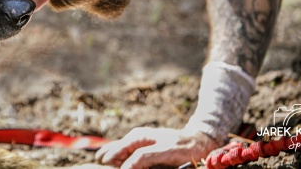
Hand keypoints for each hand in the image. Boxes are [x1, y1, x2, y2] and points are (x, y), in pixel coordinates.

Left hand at [94, 127, 218, 167]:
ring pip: (132, 149)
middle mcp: (148, 136)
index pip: (120, 143)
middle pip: (123, 144)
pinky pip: (145, 156)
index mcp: (142, 135)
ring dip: (120, 157)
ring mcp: (158, 141)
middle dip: (111, 153)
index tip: (99, 158)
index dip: (108, 151)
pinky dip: (134, 162)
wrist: (201, 142)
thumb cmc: (175, 147)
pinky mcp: (167, 148)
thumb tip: (114, 160)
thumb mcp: (153, 148)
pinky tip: (127, 168)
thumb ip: (136, 153)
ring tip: (108, 163)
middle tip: (100, 160)